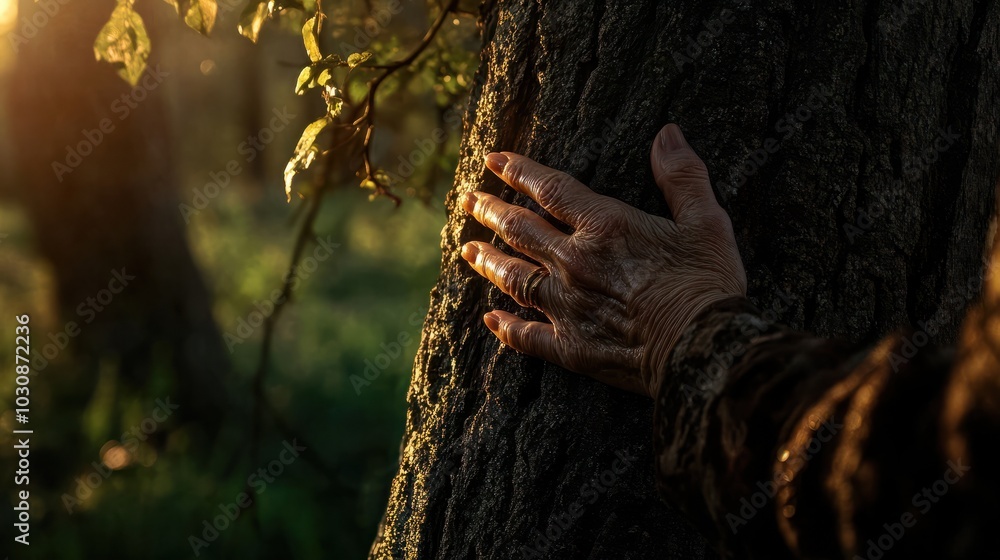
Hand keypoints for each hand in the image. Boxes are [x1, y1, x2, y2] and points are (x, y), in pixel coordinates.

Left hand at [461, 124, 745, 397]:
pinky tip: (490, 320)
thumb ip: (682, 176)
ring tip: (466, 250)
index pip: (550, 190)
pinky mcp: (570, 347)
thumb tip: (667, 133)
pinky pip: (526, 336)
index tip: (493, 159)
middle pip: (520, 230)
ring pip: (514, 277)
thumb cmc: (708, 286)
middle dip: (490, 211)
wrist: (703, 353)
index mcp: (605, 227)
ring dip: (488, 261)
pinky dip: (505, 328)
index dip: (519, 171)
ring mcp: (567, 307)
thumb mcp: (707, 222)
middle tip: (468, 200)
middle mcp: (575, 263)